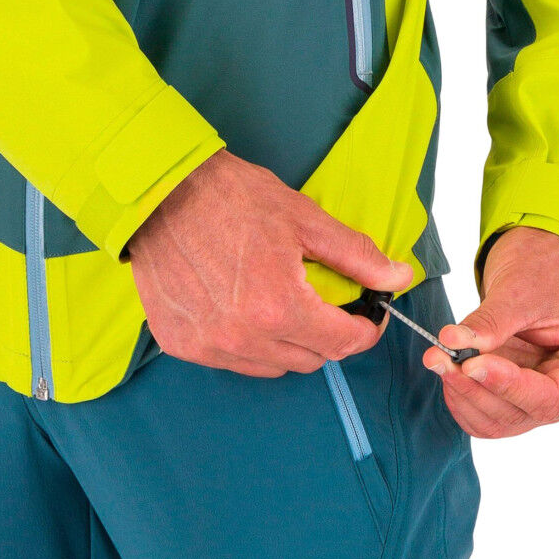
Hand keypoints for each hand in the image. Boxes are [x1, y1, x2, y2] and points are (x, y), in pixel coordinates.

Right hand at [128, 150, 412, 376]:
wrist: (160, 192)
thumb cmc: (232, 199)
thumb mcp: (305, 220)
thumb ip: (357, 256)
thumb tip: (398, 277)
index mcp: (278, 307)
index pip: (342, 343)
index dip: (366, 331)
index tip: (369, 317)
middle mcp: (241, 338)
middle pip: (311, 360)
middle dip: (330, 336)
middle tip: (327, 305)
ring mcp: (207, 346)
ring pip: (274, 367)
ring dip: (292, 343)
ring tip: (285, 305)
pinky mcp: (181, 344)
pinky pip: (235, 362)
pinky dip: (252, 345)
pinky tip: (247, 312)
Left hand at [423, 227, 558, 437]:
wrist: (542, 264)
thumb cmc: (546, 273)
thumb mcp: (520, 292)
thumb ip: (489, 322)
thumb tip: (451, 340)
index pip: (549, 398)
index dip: (505, 386)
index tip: (470, 364)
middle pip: (520, 414)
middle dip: (473, 388)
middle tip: (437, 357)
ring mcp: (545, 399)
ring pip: (498, 421)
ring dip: (462, 394)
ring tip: (437, 358)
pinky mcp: (518, 398)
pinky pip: (487, 415)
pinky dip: (462, 398)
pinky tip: (447, 370)